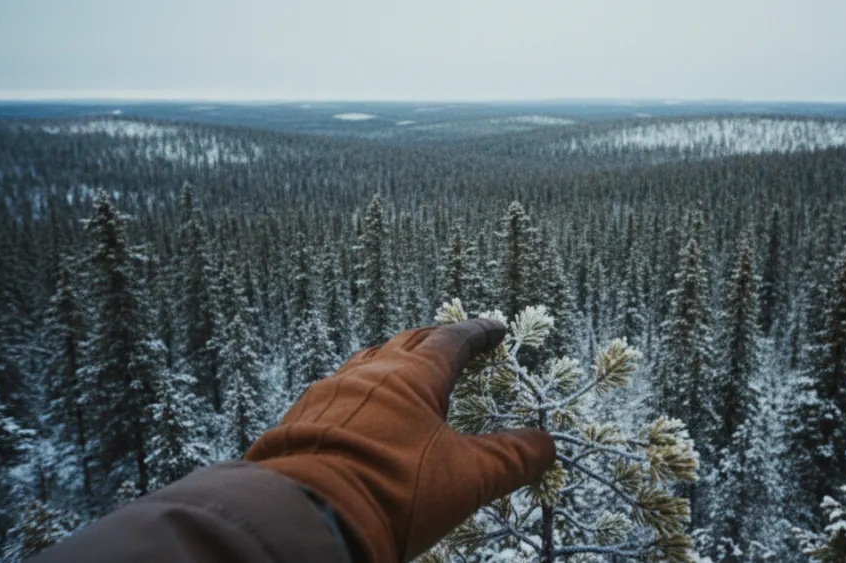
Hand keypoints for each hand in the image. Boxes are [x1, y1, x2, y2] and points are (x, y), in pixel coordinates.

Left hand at [245, 319, 555, 562]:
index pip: (451, 341)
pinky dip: (360, 398)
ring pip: (365, 366)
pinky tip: (361, 418)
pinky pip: (337, 396)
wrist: (306, 517)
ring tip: (405, 378)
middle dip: (433, 342)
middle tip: (452, 346)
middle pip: (405, 344)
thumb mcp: (467, 478)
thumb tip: (546, 446)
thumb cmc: (394, 489)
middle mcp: (367, 373)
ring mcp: (328, 395)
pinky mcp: (299, 422)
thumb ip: (511, 458)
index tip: (494, 329)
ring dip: (391, 366)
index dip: (477, 334)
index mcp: (412, 375)